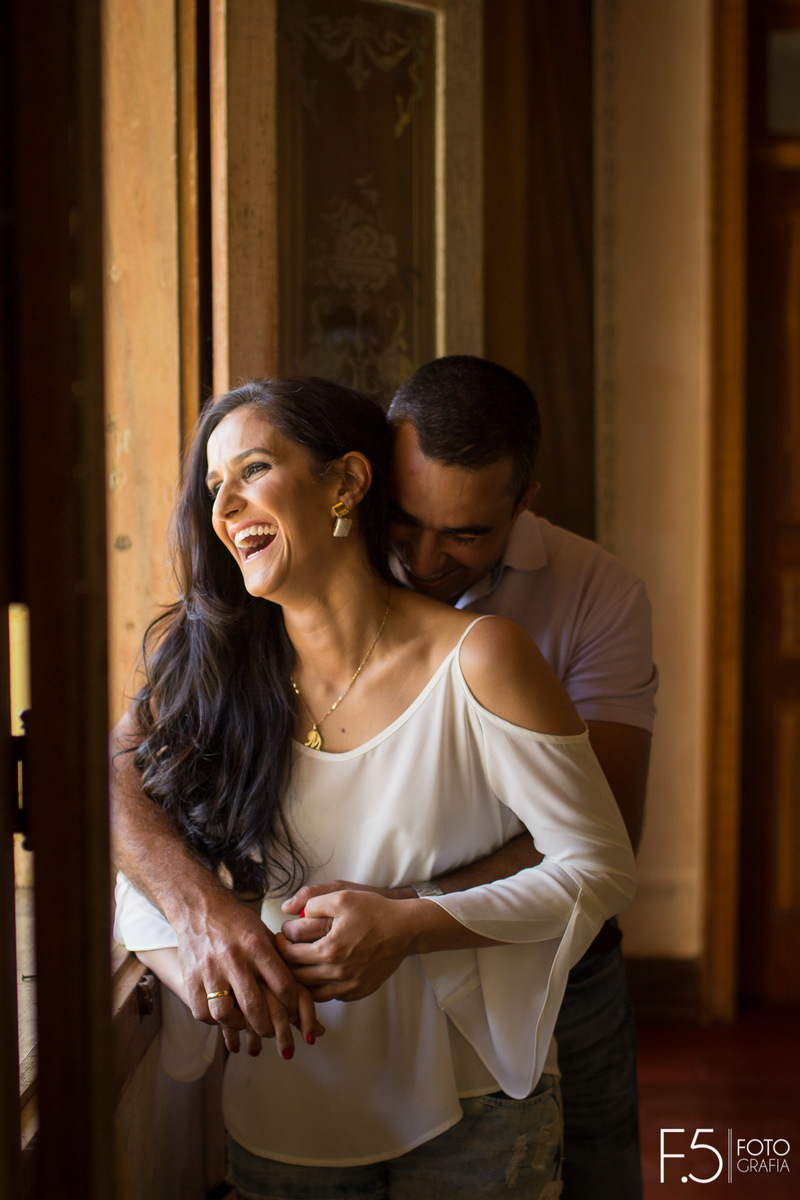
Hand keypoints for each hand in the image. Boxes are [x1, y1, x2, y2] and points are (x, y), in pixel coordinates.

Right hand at [171, 885, 322, 1057]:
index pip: (282, 984)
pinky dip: (216, 1021)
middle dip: (268, 1027)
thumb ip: (279, 960)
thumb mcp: (264, 934)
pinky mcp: (191, 978)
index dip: (292, 1005)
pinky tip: (225, 1017)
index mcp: (256, 945)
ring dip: (239, 1026)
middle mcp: (233, 958)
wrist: (199, 908)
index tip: (294, 1012)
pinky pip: (203, 1012)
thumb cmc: (237, 923)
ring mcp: (209, 969)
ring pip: (225, 1014)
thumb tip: (302, 993)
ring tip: (247, 1025)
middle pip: (254, 1006)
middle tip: (272, 1032)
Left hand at [278, 888, 410, 1001]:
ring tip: (299, 965)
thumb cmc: (375, 911)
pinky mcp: (359, 991)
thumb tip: (292, 911)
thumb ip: (313, 902)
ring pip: (312, 992)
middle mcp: (337, 973)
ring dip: (301, 980)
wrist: (405, 929)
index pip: (290, 955)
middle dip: (286, 964)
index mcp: (329, 950)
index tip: (279, 938)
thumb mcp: (342, 896)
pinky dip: (321, 988)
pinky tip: (320, 974)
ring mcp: (349, 986)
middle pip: (298, 977)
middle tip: (285, 952)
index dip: (280, 946)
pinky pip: (331, 996)